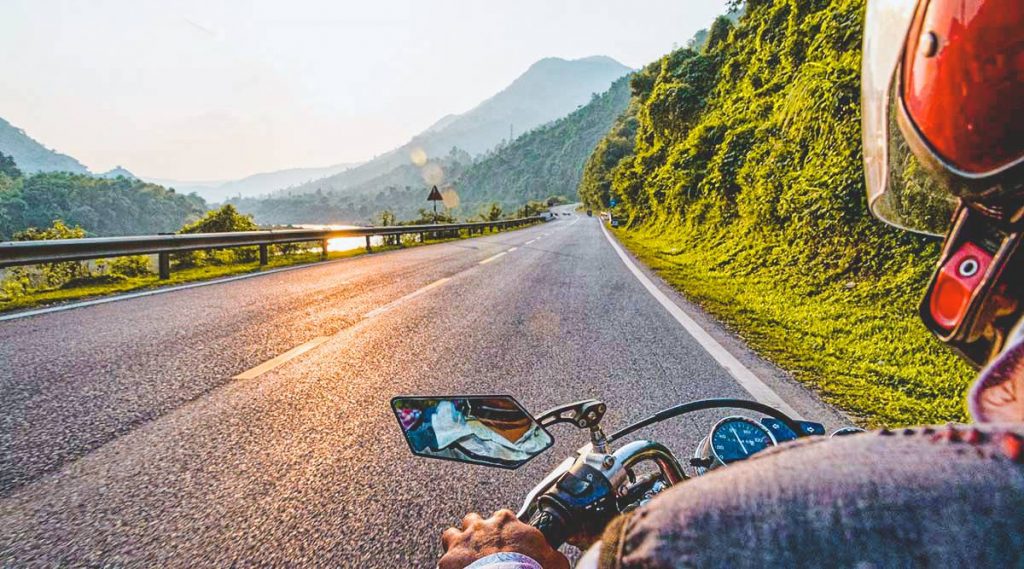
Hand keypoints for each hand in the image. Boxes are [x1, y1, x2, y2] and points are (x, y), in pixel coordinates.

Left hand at [439, 509, 569, 568]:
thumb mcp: (554, 562)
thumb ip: (553, 556)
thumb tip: (557, 561)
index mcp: (508, 522)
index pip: (505, 518)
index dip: (505, 531)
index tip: (509, 544)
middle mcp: (483, 526)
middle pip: (474, 520)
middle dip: (477, 533)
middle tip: (484, 550)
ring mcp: (464, 541)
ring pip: (452, 534)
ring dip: (457, 544)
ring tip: (464, 560)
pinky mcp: (450, 560)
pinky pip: (444, 559)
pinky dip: (450, 567)